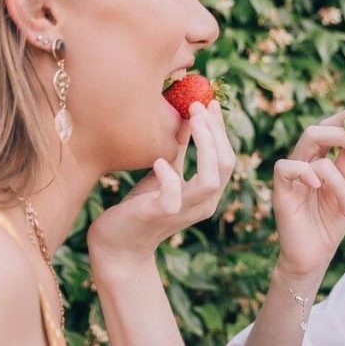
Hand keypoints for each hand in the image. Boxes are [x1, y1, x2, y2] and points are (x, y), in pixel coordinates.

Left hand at [87, 102, 234, 268]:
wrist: (118, 243)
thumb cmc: (141, 205)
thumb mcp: (164, 172)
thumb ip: (179, 149)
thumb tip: (189, 116)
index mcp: (207, 193)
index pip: (227, 158)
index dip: (220, 129)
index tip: (210, 102)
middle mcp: (203, 204)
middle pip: (226, 166)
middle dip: (216, 132)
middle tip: (198, 105)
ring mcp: (184, 212)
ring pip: (209, 181)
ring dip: (205, 147)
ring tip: (191, 121)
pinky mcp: (160, 216)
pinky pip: (173, 197)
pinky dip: (169, 176)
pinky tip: (158, 161)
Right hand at [273, 105, 344, 277]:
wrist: (314, 258)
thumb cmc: (328, 225)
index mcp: (318, 162)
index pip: (329, 130)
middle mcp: (303, 164)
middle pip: (315, 130)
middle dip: (341, 130)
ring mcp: (291, 177)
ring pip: (308, 147)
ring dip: (335, 169)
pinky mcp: (281, 192)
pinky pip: (286, 168)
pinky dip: (305, 172)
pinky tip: (319, 186)